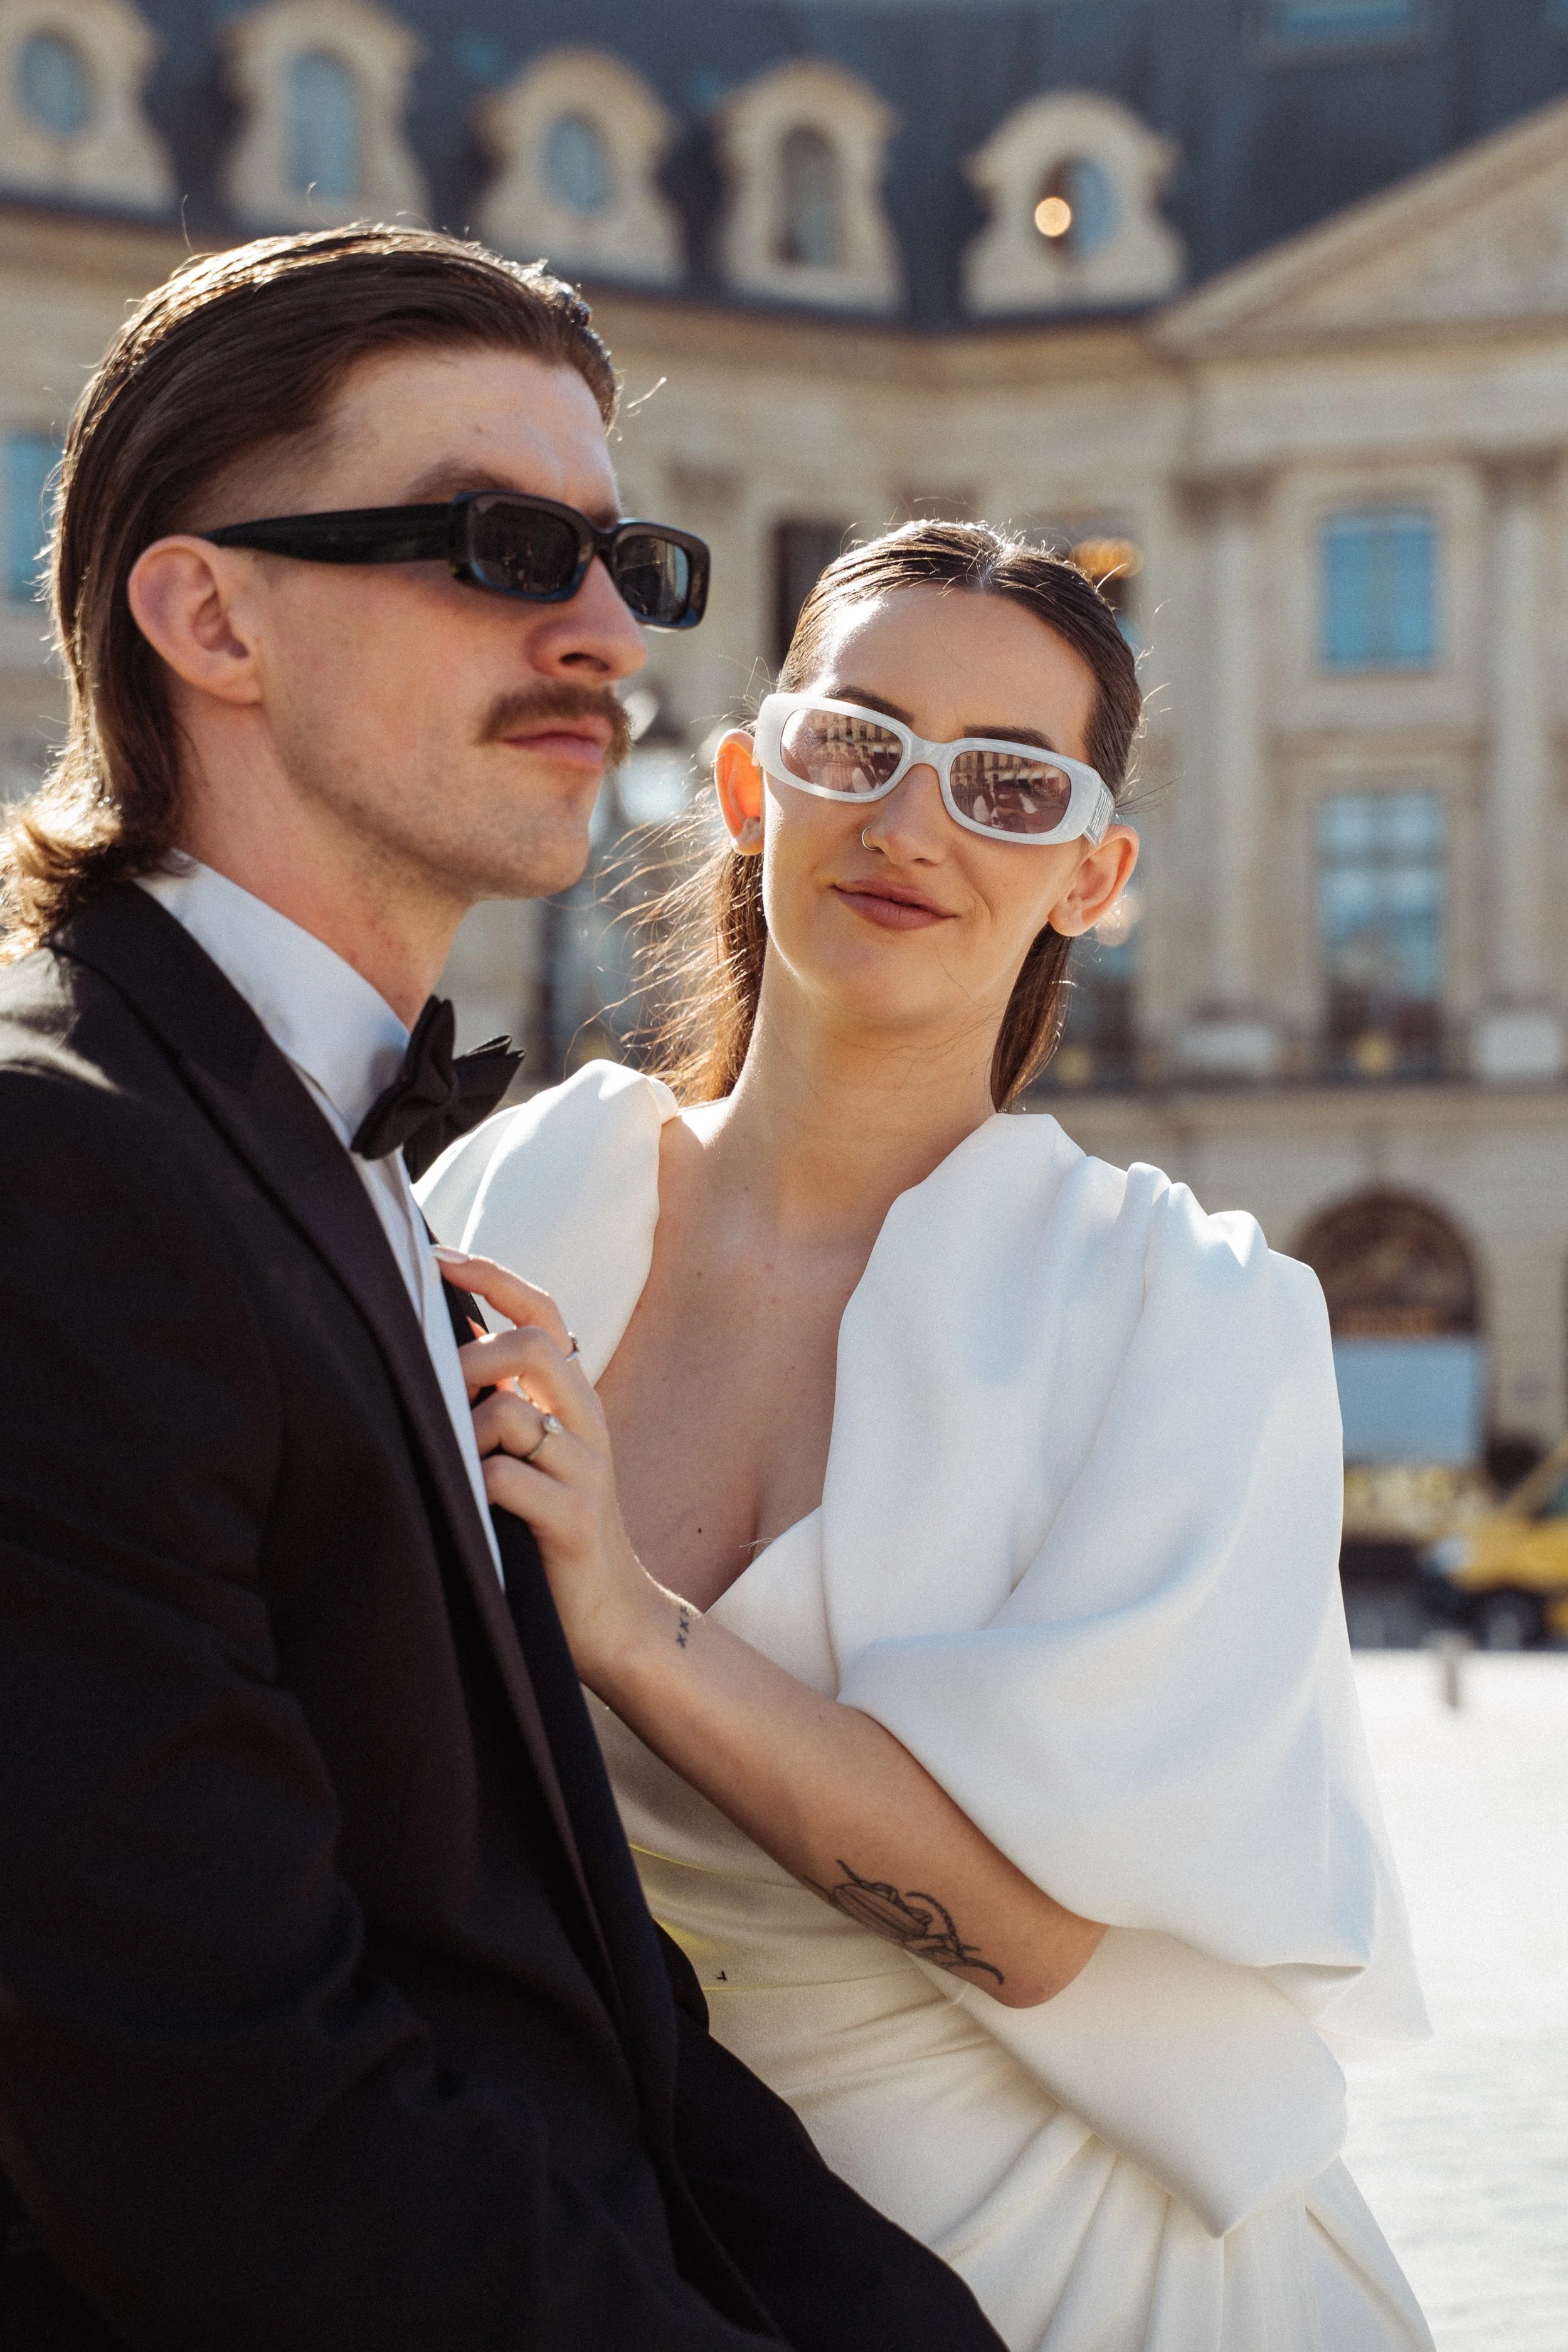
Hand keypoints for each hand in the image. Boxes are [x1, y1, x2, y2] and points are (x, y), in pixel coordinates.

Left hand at [435, 1251, 662, 1680]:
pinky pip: (507, 1478)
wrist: (614, 1618)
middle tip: (436, 1391)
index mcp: (575, 1400)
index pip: (542, 1312)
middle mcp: (588, 1424)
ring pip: (510, 1413)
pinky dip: (472, 1484)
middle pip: (534, 1345)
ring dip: (463, 1433)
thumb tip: (440, 1341)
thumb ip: (503, 1400)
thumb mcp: (534, 1454)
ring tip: (451, 1467)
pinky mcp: (574, 1521)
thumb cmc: (551, 1531)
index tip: (434, 1255)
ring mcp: (586, 1472)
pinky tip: (464, 1506)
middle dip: (472, 1355)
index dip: (491, 1276)